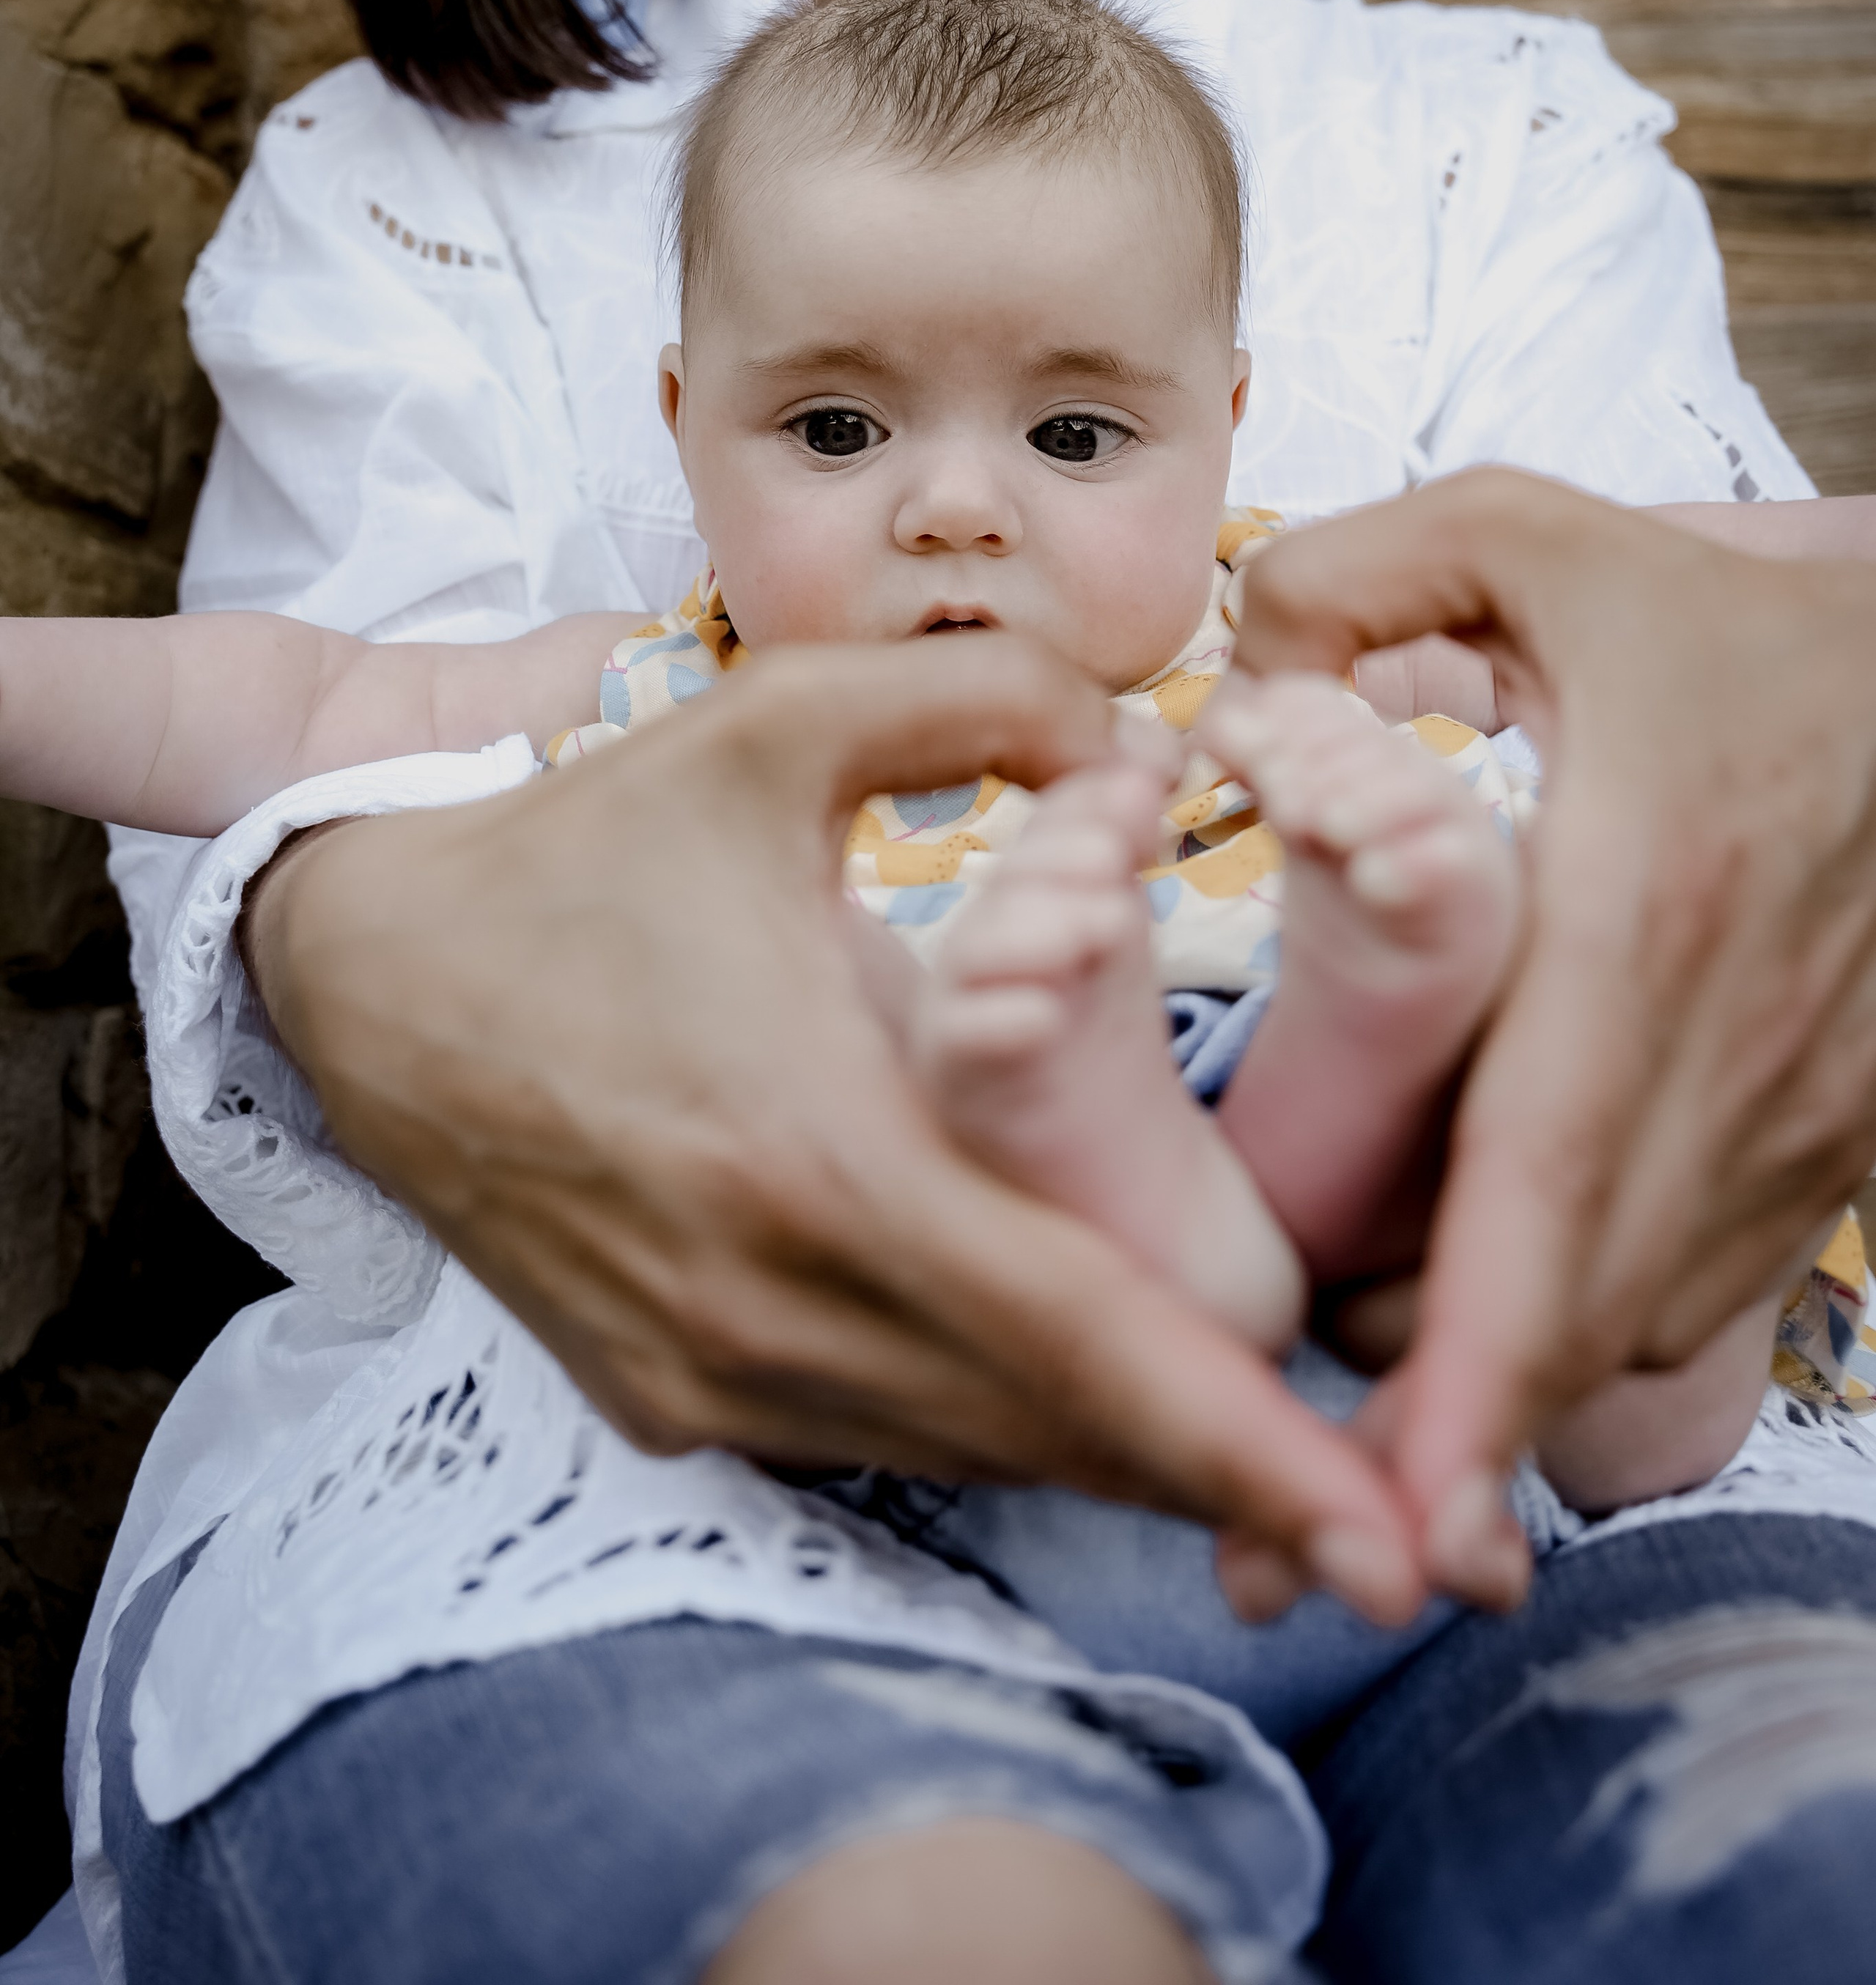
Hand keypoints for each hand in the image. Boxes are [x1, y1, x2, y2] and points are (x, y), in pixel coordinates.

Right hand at [246, 633, 1424, 1622]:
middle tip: (1396, 1527)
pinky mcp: (675, 1404)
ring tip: (1265, 1449)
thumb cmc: (586, 850)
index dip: (1247, 1447)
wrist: (372, 979)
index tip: (1389, 1539)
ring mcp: (712, 1379)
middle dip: (1229, 1476)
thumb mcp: (776, 726)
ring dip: (1121, 1454)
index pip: (1080, 1343)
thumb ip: (988, 703)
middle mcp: (767, 1308)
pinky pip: (889, 1441)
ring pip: (983, 1459)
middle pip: (1059, 1440)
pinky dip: (1001, 1426)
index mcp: (815, 1151)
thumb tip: (1158, 743)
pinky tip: (1076, 1373)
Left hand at [1211, 469, 1875, 1604]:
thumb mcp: (1534, 537)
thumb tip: (1228, 678)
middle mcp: (1730, 1044)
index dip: (1479, 1362)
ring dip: (1508, 1392)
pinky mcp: (1828, 1135)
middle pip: (1584, 1299)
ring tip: (1368, 1471)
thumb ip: (1351, 575)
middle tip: (1300, 1548)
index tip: (1399, 1505)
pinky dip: (1583, 1326)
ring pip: (1636, 1311)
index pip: (1553, 1175)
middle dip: (1453, 1447)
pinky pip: (1694, 1276)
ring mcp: (1799, 1109)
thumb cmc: (1725, 619)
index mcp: (1644, 909)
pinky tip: (1488, 1344)